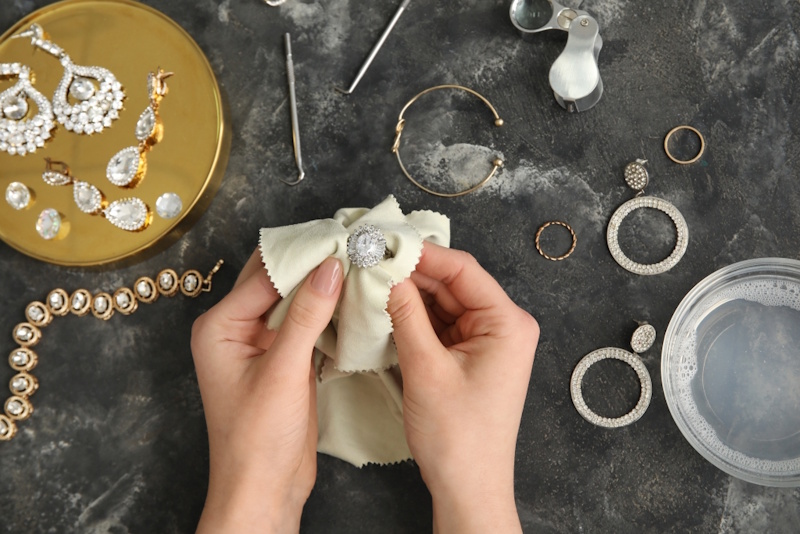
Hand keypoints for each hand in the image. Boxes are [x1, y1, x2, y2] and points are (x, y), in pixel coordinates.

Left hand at [191, 249, 342, 533]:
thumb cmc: (257, 439)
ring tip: (359, 266)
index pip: (264, 275)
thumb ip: (306, 316)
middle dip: (313, 266)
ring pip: (295, 302)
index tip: (340, 238)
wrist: (265, 489)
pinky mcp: (284, 360)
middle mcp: (236, 329)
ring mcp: (261, 344)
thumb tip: (330, 267)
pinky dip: (327, 313)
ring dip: (323, 288)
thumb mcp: (282, 371)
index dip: (303, 255)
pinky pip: (306, 324)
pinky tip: (353, 301)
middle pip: (277, 282)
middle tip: (353, 247)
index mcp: (219, 326)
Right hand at [387, 243, 538, 533]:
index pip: (463, 270)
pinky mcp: (470, 355)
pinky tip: (387, 308)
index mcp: (508, 323)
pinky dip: (414, 317)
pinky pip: (440, 324)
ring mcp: (487, 341)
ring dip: (410, 295)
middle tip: (371, 261)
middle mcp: (503, 326)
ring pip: (443, 303)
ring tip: (372, 282)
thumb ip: (405, 314)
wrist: (467, 486)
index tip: (386, 243)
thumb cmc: (459, 438)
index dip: (422, 254)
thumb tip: (387, 274)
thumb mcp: (425, 368)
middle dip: (412, 274)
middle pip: (452, 284)